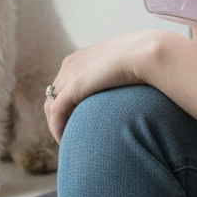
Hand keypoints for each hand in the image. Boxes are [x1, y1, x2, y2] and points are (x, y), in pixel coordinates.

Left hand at [44, 32, 161, 143]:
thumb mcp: (124, 67)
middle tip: (68, 136)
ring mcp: (69, 75)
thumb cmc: (144, 60)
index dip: (66, 105)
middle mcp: (70, 64)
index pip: (63, 84)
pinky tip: (65, 141)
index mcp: (80, 58)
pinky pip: (56, 112)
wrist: (145, 53)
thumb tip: (126, 88)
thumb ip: (116, 77)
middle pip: (54, 96)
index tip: (75, 123)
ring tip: (67, 143)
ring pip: (51, 106)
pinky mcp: (73, 87)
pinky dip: (57, 128)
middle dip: (58, 117)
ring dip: (56, 126)